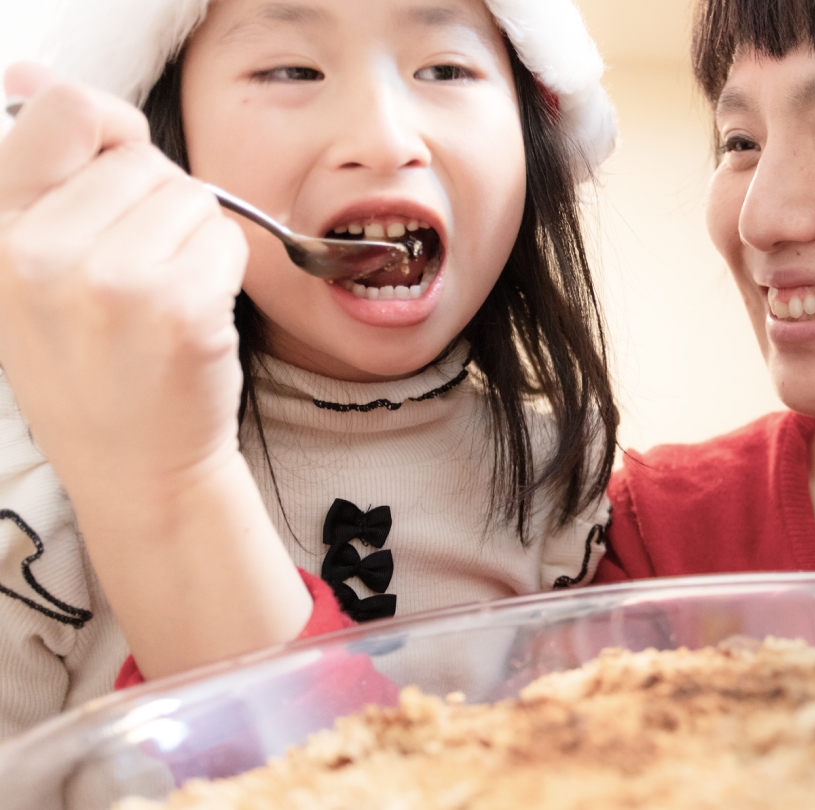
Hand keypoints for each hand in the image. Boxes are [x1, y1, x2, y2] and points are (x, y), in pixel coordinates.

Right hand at [0, 63, 248, 506]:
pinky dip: (224, 270)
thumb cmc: (90, 364)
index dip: (110, 123)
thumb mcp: (28, 271)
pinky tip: (193, 314)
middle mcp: (43, 253)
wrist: (135, 465)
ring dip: (193, 237)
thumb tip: (33, 76)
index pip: (64, 113)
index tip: (122, 154)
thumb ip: (38, 175)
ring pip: (191, 197)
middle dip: (158, 200)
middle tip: (141, 267)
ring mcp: (112, 281)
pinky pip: (226, 238)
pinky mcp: (179, 307)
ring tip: (162, 295)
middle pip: (143, 160)